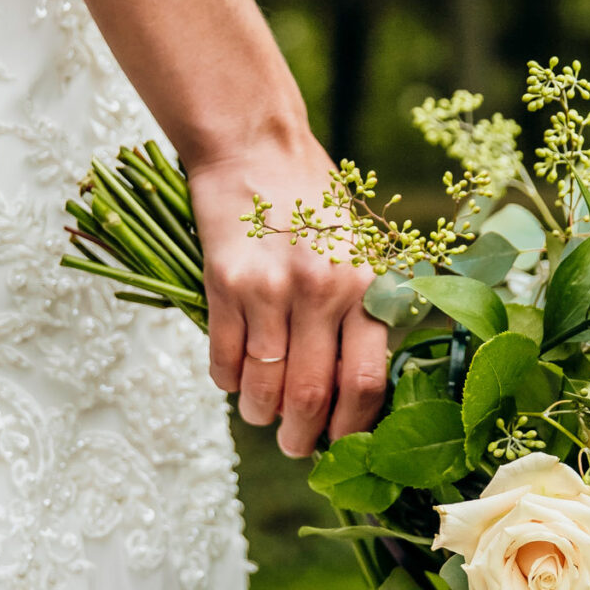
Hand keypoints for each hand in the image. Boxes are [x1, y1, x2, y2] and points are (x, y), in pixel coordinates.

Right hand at [188, 129, 389, 457]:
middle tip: (293, 445)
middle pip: (312, 398)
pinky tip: (232, 377)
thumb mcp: (357, 251)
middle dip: (300, 438)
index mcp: (365, 287)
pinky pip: (223, 359)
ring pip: (263, 387)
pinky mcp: (224, 283)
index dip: (351, 429)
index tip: (339, 443)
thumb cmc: (312, 200)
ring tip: (259, 413)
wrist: (255, 144)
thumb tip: (354, 392)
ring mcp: (270, 288)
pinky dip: (226, 382)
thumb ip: (361, 312)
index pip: (366, 383)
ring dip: (258, 414)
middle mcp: (321, 291)